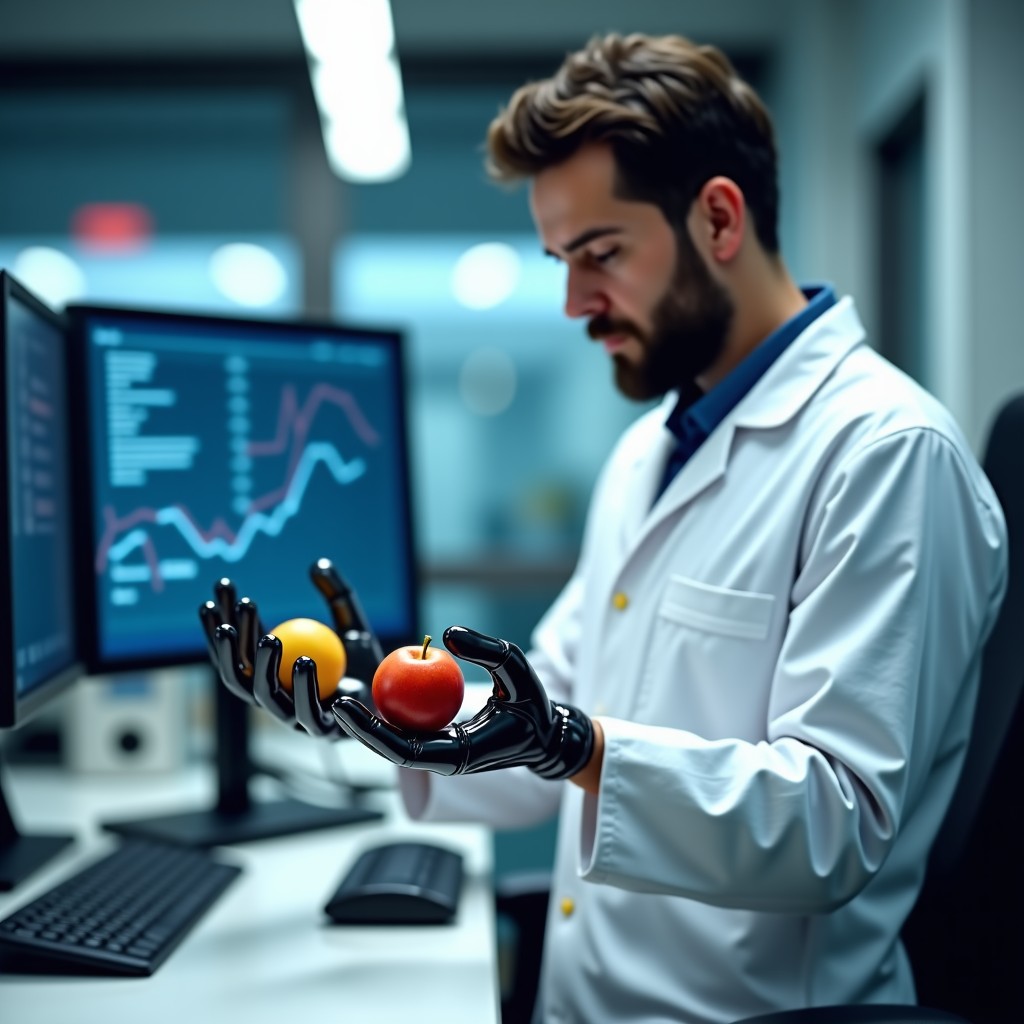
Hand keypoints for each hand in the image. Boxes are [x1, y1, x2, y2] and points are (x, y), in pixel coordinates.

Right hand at [198, 558, 382, 738]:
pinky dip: (302, 687)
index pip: (238, 642)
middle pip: (238, 670)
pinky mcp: (318, 729)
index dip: (225, 614)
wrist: (394, 696)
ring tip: (270, 639)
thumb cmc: (364, 660)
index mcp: (270, 670)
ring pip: (263, 695)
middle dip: (230, 641)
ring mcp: (292, 715)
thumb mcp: (351, 622)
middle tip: (240, 608)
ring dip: (262, 666)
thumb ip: (336, 596)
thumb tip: (318, 565)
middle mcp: (273, 695)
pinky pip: (305, 710)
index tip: (224, 584)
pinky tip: (304, 662)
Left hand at [331, 625, 593, 778]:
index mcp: (461, 755)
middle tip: (336, 704)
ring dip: (371, 725)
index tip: (347, 710)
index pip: (405, 751)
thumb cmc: (534, 703)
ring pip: (398, 743)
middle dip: (360, 732)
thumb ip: (484, 649)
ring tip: (344, 700)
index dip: (371, 733)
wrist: (548, 735)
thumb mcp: (515, 666)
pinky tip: (374, 691)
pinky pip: (412, 730)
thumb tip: (447, 632)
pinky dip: (393, 714)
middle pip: (392, 751)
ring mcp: (444, 754)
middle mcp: (446, 759)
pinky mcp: (445, 743)